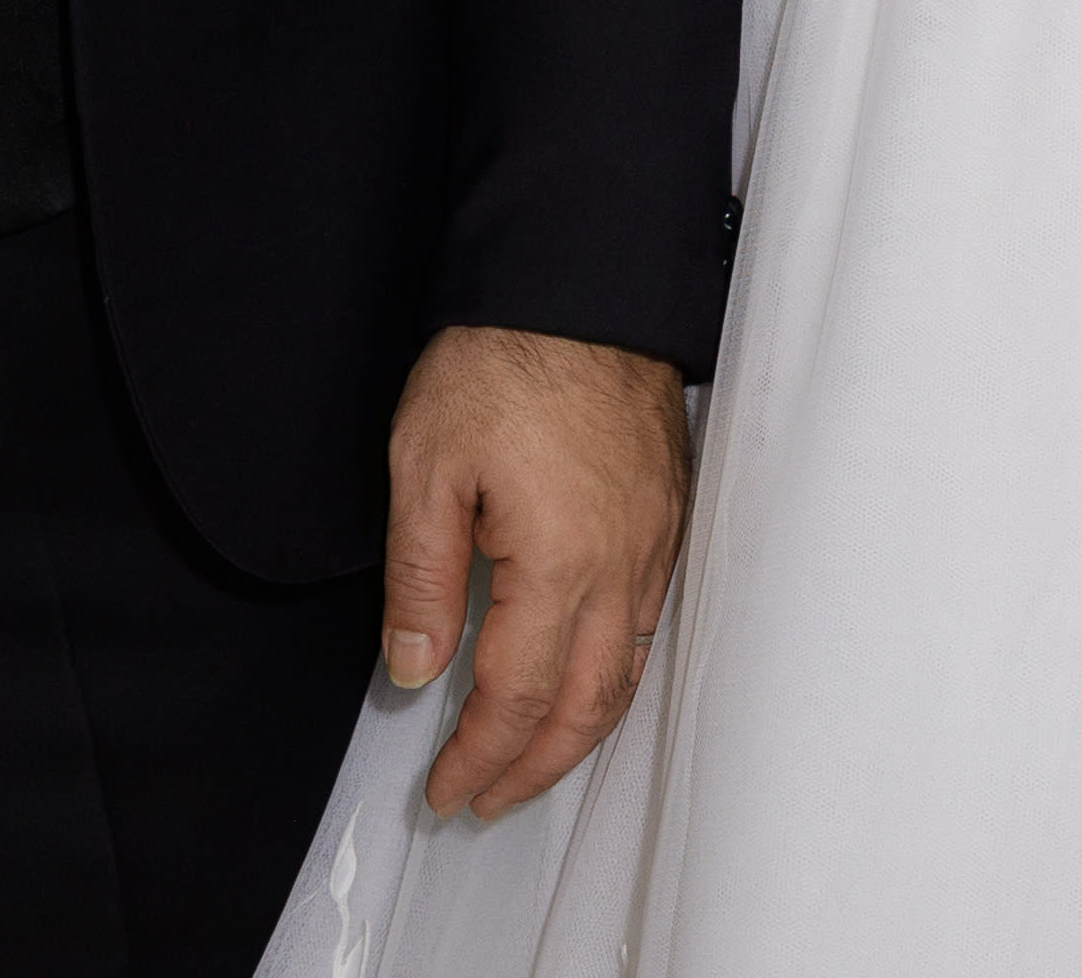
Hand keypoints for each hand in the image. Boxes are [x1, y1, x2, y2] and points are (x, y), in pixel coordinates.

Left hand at [381, 323, 689, 815]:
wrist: (582, 282)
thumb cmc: (502, 361)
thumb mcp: (426, 464)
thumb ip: (421, 579)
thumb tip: (414, 672)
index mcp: (557, 565)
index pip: (515, 697)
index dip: (477, 756)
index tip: (444, 789)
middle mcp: (619, 570)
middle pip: (582, 709)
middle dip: (530, 768)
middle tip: (483, 799)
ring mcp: (653, 546)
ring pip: (625, 677)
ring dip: (576, 735)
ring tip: (530, 764)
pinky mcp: (667, 519)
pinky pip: (649, 628)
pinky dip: (614, 679)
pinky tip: (586, 684)